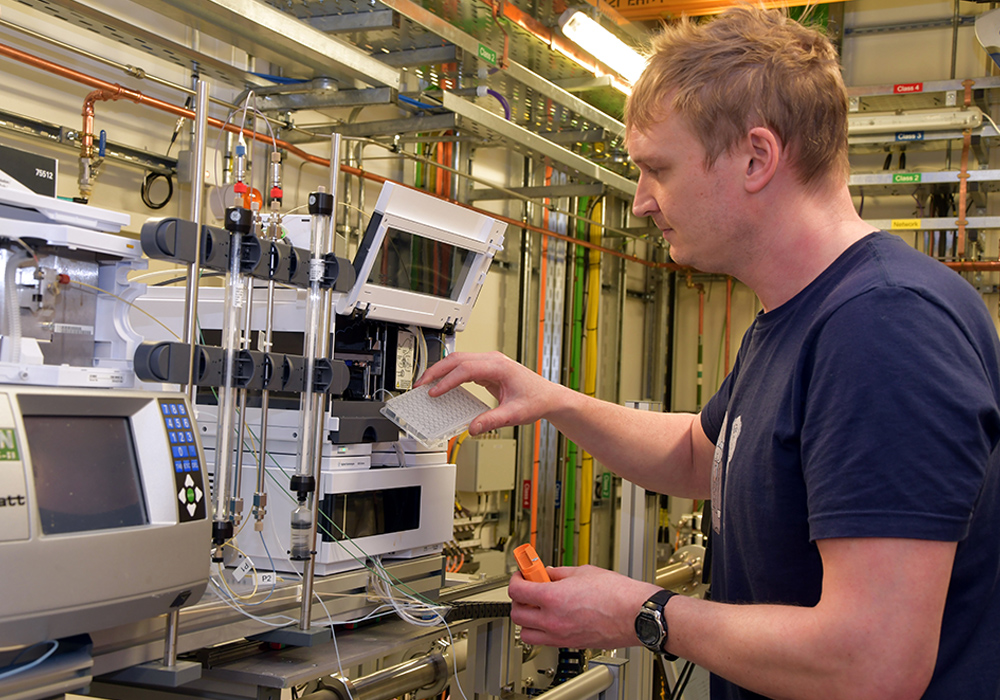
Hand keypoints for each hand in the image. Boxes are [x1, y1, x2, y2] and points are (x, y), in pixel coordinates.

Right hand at [415, 352, 560, 434]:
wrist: (548, 397)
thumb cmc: (536, 400)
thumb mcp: (515, 414)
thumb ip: (492, 421)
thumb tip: (472, 428)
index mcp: (499, 366)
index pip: (466, 369)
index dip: (447, 381)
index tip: (434, 392)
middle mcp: (493, 360)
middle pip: (457, 359)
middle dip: (436, 371)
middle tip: (420, 386)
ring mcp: (489, 363)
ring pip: (458, 360)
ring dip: (440, 371)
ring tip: (425, 385)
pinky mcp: (487, 369)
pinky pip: (463, 367)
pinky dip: (449, 375)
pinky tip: (440, 385)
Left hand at [508, 565, 660, 648]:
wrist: (635, 614)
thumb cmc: (616, 594)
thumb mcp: (582, 572)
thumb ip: (558, 573)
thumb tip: (546, 573)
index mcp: (552, 598)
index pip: (516, 591)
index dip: (516, 579)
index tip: (521, 574)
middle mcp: (553, 621)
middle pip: (517, 614)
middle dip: (519, 599)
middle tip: (528, 588)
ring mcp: (561, 636)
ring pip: (527, 634)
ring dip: (527, 619)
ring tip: (539, 606)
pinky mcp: (571, 644)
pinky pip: (545, 641)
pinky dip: (542, 630)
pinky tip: (554, 616)